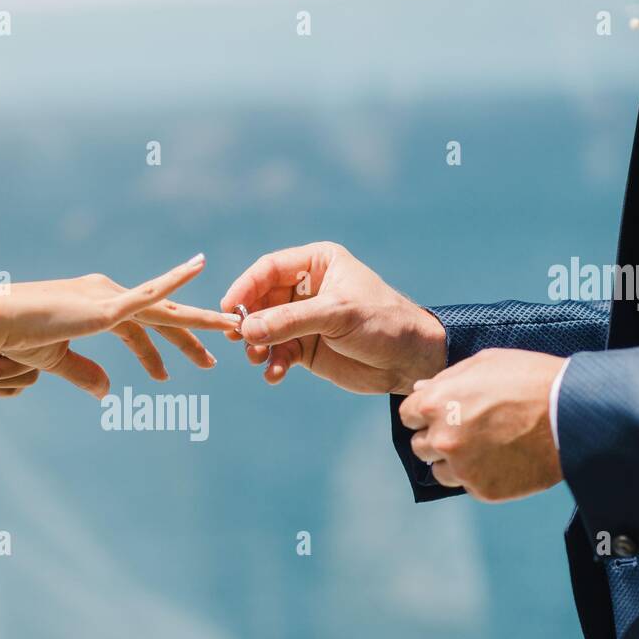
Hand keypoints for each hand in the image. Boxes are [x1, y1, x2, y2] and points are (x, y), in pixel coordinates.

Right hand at [0, 255, 236, 397]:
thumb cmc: (18, 339)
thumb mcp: (57, 361)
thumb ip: (85, 374)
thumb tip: (107, 393)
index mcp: (97, 305)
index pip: (137, 330)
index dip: (154, 354)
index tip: (166, 377)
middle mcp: (108, 293)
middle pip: (159, 319)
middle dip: (187, 340)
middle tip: (213, 361)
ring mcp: (110, 295)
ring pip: (165, 309)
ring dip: (199, 321)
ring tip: (231, 328)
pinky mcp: (107, 304)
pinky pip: (150, 291)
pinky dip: (176, 279)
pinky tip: (200, 267)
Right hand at [221, 242, 445, 393]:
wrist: (409, 360)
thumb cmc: (382, 323)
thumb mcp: (336, 315)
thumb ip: (290, 320)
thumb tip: (246, 328)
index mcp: (316, 263)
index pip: (269, 269)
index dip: (246, 287)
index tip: (229, 308)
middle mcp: (306, 288)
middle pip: (261, 300)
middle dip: (249, 320)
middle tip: (237, 339)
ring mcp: (303, 319)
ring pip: (265, 328)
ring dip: (257, 344)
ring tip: (258, 358)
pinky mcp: (306, 347)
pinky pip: (278, 353)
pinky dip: (273, 364)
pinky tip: (275, 374)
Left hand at [398, 348, 564, 501]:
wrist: (571, 413)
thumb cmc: (530, 380)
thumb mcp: (484, 363)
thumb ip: (446, 379)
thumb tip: (420, 390)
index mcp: (434, 404)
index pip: (408, 416)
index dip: (425, 414)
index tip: (444, 414)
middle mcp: (441, 438)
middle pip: (420, 446)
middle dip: (438, 438)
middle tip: (468, 430)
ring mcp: (462, 468)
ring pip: (440, 471)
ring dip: (455, 462)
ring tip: (486, 447)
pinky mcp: (483, 489)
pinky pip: (469, 486)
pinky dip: (481, 476)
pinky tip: (503, 460)